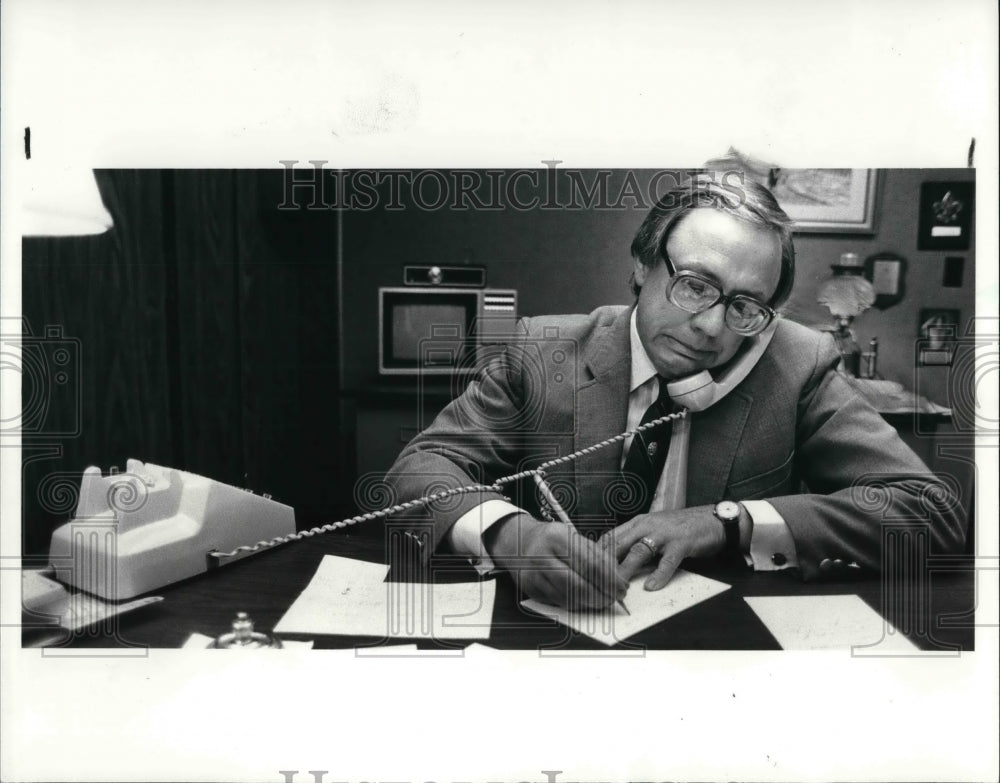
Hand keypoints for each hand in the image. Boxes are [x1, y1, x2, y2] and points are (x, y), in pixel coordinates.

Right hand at [484, 513, 627, 609]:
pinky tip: (584, 601)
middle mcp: (542, 555)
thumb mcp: (572, 537)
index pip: (591, 563)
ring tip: (601, 601)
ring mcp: (533, 573)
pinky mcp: (529, 587)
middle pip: (579, 584)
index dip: (610, 580)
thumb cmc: (552, 540)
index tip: (622, 588)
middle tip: (614, 599)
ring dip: (590, 603)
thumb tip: (616, 577)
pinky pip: (557, 602)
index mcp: (558, 537)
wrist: (518, 541)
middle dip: (601, 595)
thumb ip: (594, 554)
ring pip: (568, 597)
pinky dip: (575, 605)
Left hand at [603, 505, 724, 589]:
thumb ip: (635, 542)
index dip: (596, 554)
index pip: (610, 537)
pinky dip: (659, 575)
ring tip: (617, 586)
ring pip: (638, 552)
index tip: (586, 569)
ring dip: (626, 570)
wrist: (711, 519)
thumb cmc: (679, 527)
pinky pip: (667, 561)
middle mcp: (647, 526)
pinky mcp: (681, 543)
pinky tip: (652, 586)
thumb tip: (615, 561)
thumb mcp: (653, 530)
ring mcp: (664, 534)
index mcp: (637, 523)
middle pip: (619, 544)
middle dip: (605, 563)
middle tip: (595, 581)